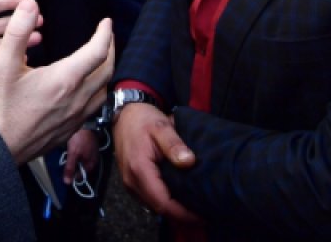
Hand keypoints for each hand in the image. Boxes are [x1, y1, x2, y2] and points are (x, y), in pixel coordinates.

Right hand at [0, 0, 113, 164]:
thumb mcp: (2, 63)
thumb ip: (18, 31)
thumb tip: (30, 4)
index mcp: (65, 79)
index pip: (97, 51)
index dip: (104, 34)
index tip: (106, 23)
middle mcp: (76, 99)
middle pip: (107, 71)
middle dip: (109, 51)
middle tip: (106, 39)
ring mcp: (74, 118)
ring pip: (102, 92)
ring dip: (105, 74)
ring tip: (99, 63)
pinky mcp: (68, 131)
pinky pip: (92, 109)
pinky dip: (95, 94)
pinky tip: (84, 93)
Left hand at [63, 128, 99, 184]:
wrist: (87, 122)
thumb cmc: (80, 139)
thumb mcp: (73, 154)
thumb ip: (70, 168)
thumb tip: (67, 183)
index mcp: (91, 164)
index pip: (80, 176)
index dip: (71, 175)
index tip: (65, 169)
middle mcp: (94, 160)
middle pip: (81, 168)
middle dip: (73, 165)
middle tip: (66, 159)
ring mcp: (93, 152)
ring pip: (81, 160)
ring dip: (75, 158)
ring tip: (69, 152)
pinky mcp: (91, 145)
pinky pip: (82, 153)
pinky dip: (77, 152)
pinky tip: (73, 147)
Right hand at [113, 102, 199, 223]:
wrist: (125, 115)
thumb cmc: (143, 120)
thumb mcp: (162, 127)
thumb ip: (174, 145)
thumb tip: (189, 162)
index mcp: (139, 170)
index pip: (163, 203)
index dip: (183, 213)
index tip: (203, 215)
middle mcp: (132, 182)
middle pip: (159, 209)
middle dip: (181, 216)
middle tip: (205, 212)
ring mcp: (130, 184)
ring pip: (154, 206)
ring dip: (173, 211)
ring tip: (195, 207)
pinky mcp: (132, 183)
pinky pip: (149, 199)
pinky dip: (165, 203)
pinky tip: (180, 198)